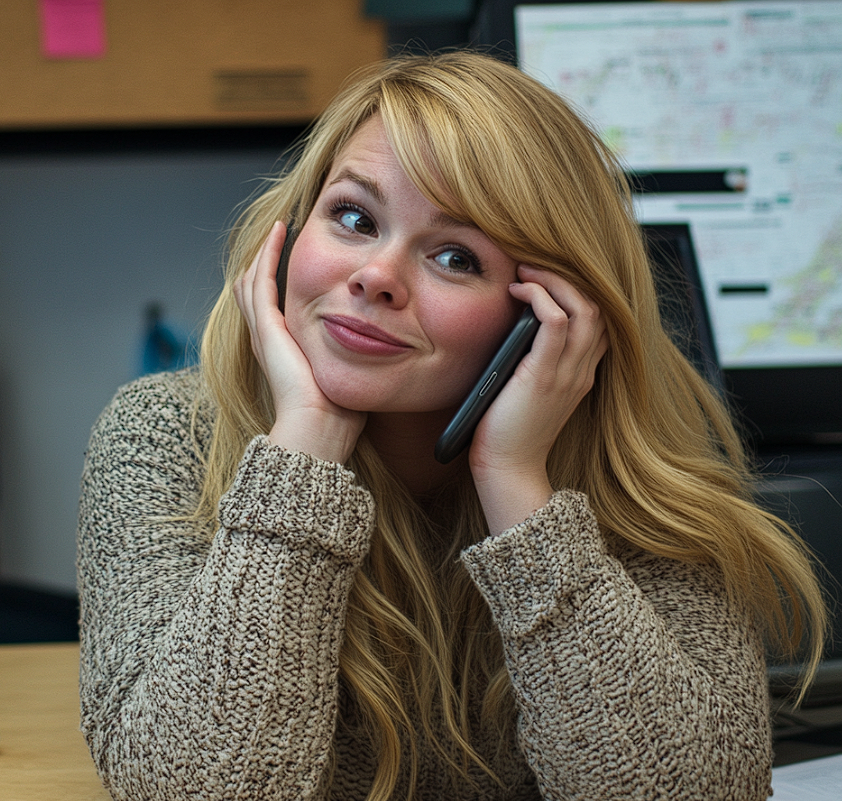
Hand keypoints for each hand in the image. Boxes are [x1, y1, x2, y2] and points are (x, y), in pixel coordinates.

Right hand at [233, 222, 366, 463]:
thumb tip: (380, 350)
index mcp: (283, 351)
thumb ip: (352, 359)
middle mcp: (268, 339)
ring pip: (253, 281)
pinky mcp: (267, 326)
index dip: (280, 281)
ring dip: (265, 252)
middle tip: (283, 235)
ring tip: (280, 229)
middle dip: (267, 262)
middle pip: (255, 290)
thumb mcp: (344, 375)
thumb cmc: (337, 413)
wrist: (319, 428)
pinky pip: (262, 280)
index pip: (272, 307)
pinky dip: (269, 253)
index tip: (300, 259)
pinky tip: (280, 232)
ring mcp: (264, 331)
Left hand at [468, 265, 608, 532]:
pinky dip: (540, 298)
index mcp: (581, 373)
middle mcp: (583, 371)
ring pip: (583, 308)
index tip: (544, 278)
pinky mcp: (545, 377)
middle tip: (533, 266)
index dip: (577, 290)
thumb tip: (516, 321)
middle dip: (568, 277)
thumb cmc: (508, 429)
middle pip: (598, 307)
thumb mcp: (529, 388)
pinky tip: (518, 292)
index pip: (598, 320)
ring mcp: (568, 374)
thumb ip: (534, 359)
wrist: (508, 468)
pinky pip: (556, 322)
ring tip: (525, 272)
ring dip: (554, 280)